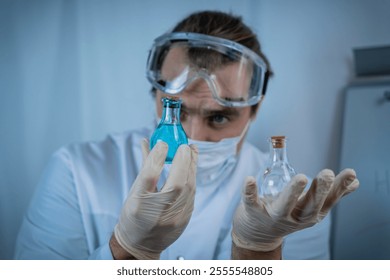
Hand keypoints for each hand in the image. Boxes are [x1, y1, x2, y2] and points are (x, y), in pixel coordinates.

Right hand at [113, 139, 197, 258]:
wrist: (141, 244)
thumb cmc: (134, 215)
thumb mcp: (134, 191)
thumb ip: (144, 167)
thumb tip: (147, 142)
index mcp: (139, 204)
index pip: (149, 176)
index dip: (157, 158)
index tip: (163, 143)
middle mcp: (157, 212)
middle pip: (175, 184)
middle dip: (183, 161)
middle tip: (184, 145)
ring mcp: (174, 218)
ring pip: (189, 189)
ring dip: (192, 167)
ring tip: (192, 151)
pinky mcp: (185, 218)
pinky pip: (192, 194)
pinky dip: (192, 178)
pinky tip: (192, 166)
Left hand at [232, 168, 358, 251]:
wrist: (257, 233)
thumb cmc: (287, 214)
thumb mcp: (311, 207)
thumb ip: (331, 194)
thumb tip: (355, 182)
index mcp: (310, 214)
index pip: (328, 202)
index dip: (339, 189)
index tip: (350, 173)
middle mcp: (294, 218)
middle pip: (309, 207)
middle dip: (319, 191)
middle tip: (327, 173)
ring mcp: (273, 216)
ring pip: (283, 207)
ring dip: (292, 193)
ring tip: (302, 177)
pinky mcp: (254, 212)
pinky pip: (251, 202)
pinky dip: (250, 192)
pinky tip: (250, 179)